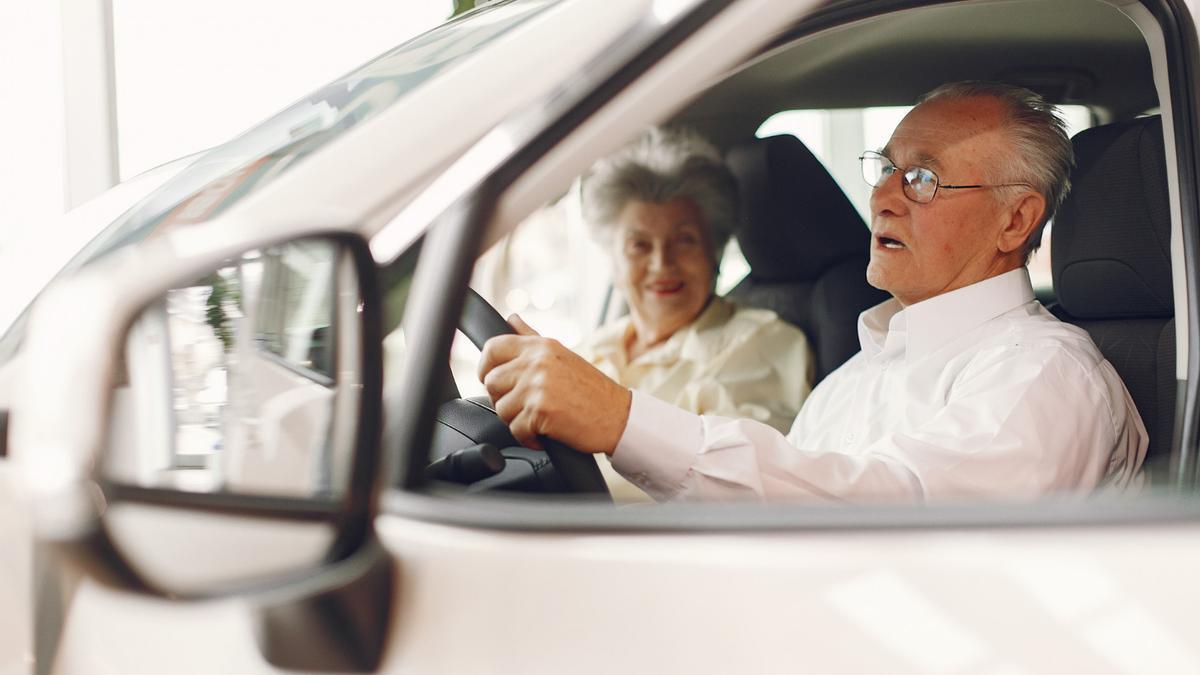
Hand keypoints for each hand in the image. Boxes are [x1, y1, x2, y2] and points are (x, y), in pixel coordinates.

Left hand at [479, 315, 631, 453]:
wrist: (619, 416)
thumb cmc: (592, 389)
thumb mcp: (561, 354)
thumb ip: (532, 337)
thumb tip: (512, 318)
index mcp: (540, 346)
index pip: (493, 348)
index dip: (484, 367)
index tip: (491, 380)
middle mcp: (537, 362)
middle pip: (491, 382)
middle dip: (502, 399)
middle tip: (523, 406)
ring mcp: (538, 385)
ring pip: (501, 408)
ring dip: (516, 420)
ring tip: (538, 419)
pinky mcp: (541, 410)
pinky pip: (515, 430)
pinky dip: (528, 438)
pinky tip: (543, 434)